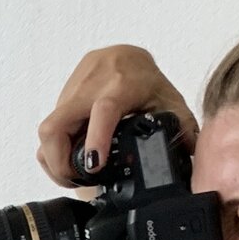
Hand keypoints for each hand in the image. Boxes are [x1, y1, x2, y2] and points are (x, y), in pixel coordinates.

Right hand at [37, 45, 198, 186]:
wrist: (126, 58)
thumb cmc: (148, 82)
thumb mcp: (170, 104)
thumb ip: (181, 131)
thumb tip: (190, 161)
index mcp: (123, 84)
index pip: (104, 109)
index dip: (95, 138)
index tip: (93, 165)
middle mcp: (92, 83)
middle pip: (56, 125)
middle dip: (58, 161)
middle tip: (74, 181)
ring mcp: (71, 89)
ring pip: (48, 130)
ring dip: (55, 158)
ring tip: (73, 174)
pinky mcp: (60, 95)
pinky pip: (49, 126)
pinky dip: (55, 147)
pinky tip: (71, 155)